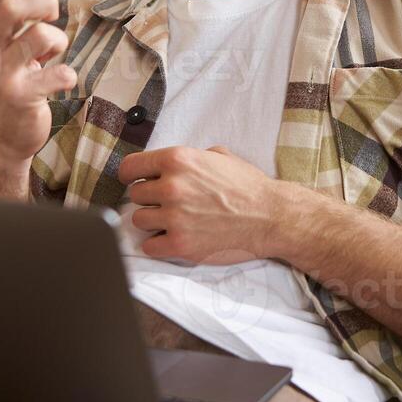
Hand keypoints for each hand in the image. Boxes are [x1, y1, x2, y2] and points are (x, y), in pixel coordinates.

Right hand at [0, 0, 75, 168]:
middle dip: (38, 0)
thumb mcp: (1, 48)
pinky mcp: (22, 96)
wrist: (4, 138)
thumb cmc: (9, 82)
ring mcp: (2, 74)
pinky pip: (56, 74)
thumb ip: (9, 18)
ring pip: (38, 37)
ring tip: (52, 53)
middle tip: (49, 9)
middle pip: (9, 7)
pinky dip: (66, 74)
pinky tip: (62, 79)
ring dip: (56, 40)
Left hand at [117, 146, 285, 262]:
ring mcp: (174, 217)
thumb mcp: (219, 156)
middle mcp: (171, 187)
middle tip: (167, 204)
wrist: (271, 217)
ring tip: (173, 221)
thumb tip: (170, 165)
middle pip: (135, 195)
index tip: (133, 181)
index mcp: (178, 160)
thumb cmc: (249, 186)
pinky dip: (157, 244)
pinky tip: (172, 239)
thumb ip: (190, 157)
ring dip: (152, 222)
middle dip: (149, 199)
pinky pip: (149, 246)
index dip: (131, 175)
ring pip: (139, 220)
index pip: (130, 167)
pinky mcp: (180, 245)